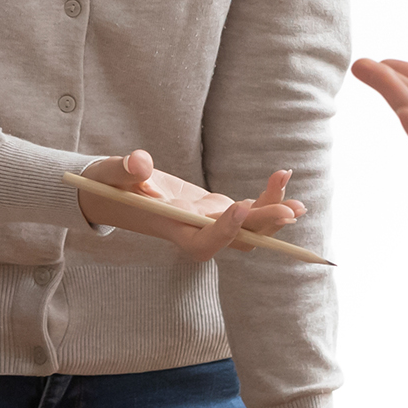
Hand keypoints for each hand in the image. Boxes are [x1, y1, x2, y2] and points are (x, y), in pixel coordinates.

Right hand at [74, 150, 302, 262]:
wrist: (113, 192)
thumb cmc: (108, 185)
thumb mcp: (110, 173)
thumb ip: (124, 170)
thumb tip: (140, 164)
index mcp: (170, 229)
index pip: (202, 243)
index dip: (223, 231)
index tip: (239, 206)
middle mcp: (193, 230)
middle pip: (235, 240)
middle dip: (264, 226)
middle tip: (291, 210)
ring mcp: (205, 221)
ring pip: (246, 230)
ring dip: (272, 217)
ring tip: (300, 204)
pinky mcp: (212, 208)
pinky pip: (244, 210)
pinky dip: (264, 198)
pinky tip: (282, 180)